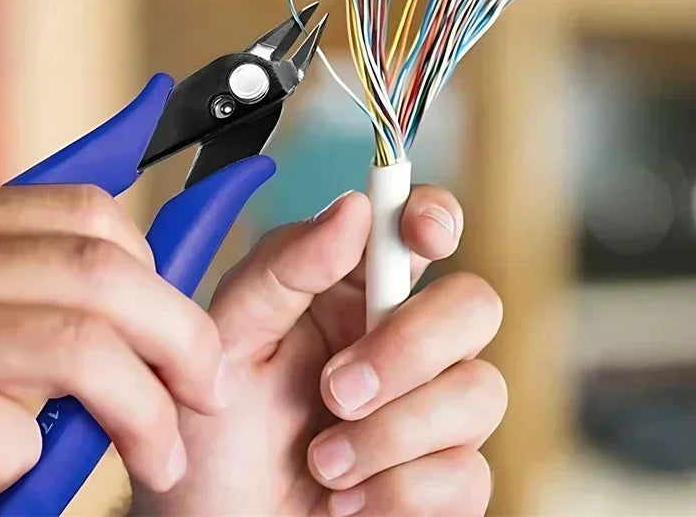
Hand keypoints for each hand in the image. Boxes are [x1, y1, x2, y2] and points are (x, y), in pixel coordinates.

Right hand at [0, 186, 227, 515]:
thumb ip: (14, 295)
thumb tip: (137, 313)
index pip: (87, 209)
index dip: (156, 261)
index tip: (190, 315)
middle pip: (105, 271)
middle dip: (181, 335)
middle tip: (205, 388)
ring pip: (85, 347)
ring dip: (141, 412)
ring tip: (154, 456)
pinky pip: (18, 438)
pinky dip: (26, 475)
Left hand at [132, 187, 504, 516]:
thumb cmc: (217, 425)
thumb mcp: (229, 336)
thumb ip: (284, 267)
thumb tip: (352, 208)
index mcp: (353, 288)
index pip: (420, 227)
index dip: (435, 216)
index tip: (423, 233)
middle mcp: (403, 338)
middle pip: (473, 304)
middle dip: (410, 347)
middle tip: (334, 390)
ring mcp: (431, 408)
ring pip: (479, 390)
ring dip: (391, 433)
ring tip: (321, 461)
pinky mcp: (445, 481)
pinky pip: (468, 473)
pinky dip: (397, 491)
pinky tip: (345, 500)